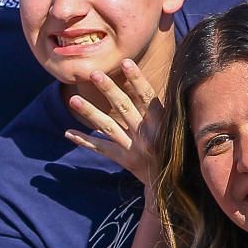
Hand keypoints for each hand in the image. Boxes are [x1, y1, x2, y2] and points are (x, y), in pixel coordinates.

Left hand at [65, 58, 166, 188]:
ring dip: (90, 112)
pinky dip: (85, 139)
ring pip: (108, 126)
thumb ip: (166, 111)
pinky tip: (68, 132)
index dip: (136, 79)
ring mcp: (133, 147)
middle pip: (124, 108)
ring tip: (73, 100)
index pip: (147, 97)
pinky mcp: (123, 159)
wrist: (173, 184)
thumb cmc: (177, 150)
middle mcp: (146, 134)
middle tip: (94, 73)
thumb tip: (154, 86)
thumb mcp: (178, 129)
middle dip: (108, 89)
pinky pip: (101, 148)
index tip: (125, 62)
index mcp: (162, 123)